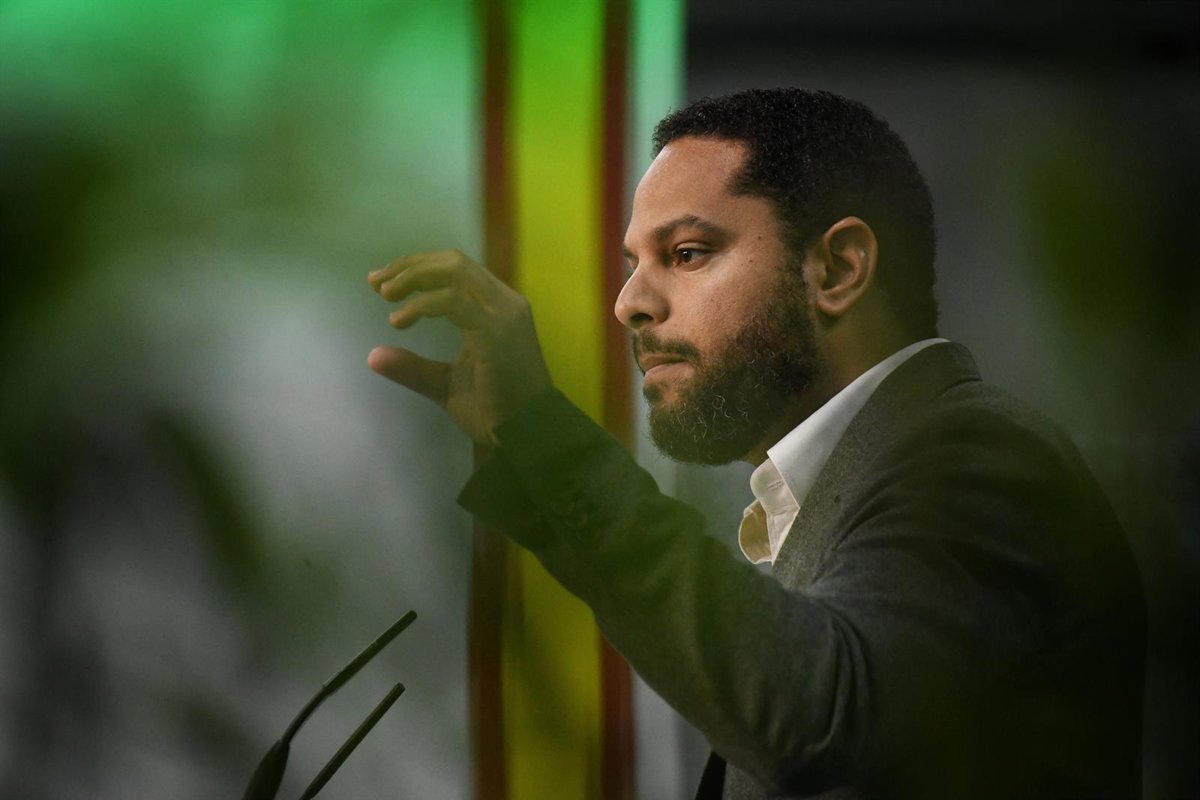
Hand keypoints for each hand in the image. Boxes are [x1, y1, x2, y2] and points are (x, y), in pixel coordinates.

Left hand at [367, 249, 552, 444]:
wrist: (528, 435)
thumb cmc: (495, 411)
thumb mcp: (445, 384)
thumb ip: (413, 367)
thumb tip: (373, 357)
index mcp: (497, 309)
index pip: (456, 270)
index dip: (417, 269)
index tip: (383, 283)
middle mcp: (505, 303)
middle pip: (453, 262)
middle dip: (410, 266)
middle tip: (376, 283)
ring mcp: (504, 314)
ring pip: (454, 271)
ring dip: (414, 277)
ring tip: (386, 295)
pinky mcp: (496, 330)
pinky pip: (453, 301)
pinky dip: (422, 305)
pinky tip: (399, 321)